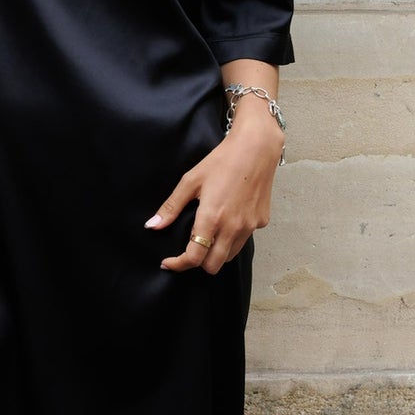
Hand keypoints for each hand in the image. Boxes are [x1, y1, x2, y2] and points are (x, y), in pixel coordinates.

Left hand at [145, 106, 281, 272]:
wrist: (256, 148)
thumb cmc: (221, 161)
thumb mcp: (191, 181)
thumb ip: (171, 207)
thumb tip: (152, 226)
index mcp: (212, 218)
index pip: (194, 257)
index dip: (178, 264)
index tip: (168, 262)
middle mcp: (233, 227)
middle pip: (213, 266)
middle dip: (198, 263)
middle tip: (188, 251)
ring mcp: (249, 226)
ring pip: (230, 256)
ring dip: (216, 253)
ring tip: (208, 236)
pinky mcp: (262, 222)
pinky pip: (243, 239)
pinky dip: (232, 238)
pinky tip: (228, 220)